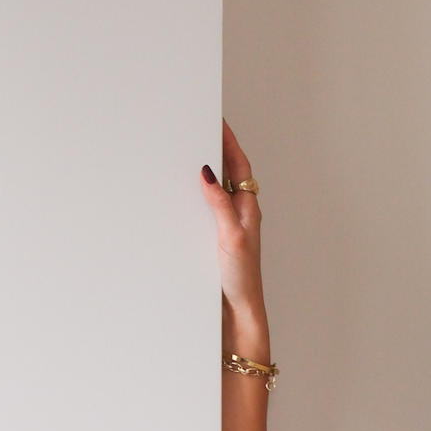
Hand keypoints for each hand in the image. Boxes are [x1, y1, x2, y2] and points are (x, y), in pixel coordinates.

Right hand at [199, 121, 268, 352]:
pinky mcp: (216, 237)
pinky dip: (197, 194)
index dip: (229, 142)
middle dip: (215, 149)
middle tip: (199, 127)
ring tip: (189, 150)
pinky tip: (183, 191)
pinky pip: (207, 206)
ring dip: (206, 170)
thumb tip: (209, 173)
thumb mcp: (231, 236)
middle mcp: (239, 213)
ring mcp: (227, 225)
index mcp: (247, 208)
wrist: (238, 311)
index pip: (239, 165)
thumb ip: (220, 204)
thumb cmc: (242, 278)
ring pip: (217, 189)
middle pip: (228, 172)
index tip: (218, 120)